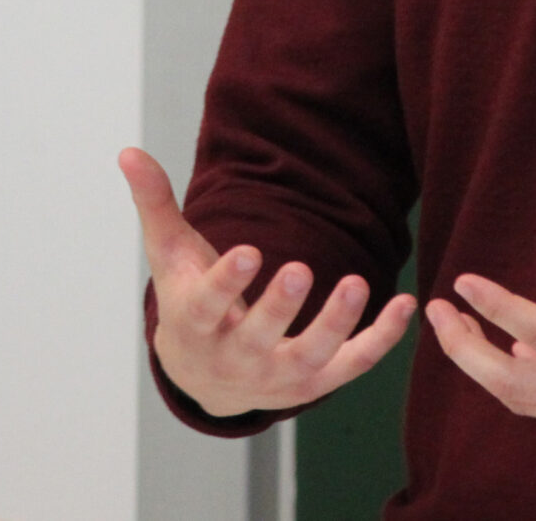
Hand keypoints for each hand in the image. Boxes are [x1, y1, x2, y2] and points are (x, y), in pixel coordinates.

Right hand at [120, 146, 415, 418]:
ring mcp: (277, 376)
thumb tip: (128, 151)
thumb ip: (155, 203)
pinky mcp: (314, 384)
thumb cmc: (188, 301)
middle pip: (259, 338)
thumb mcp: (169, 254)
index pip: (207, 308)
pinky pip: (352, 365)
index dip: (227, 283)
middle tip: (300, 267)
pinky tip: (407, 305)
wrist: (204, 377)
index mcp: (195, 326)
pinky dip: (381, 340)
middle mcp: (235, 358)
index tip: (248, 251)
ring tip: (358, 283)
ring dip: (336, 324)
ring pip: (309, 356)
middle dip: (280, 306)